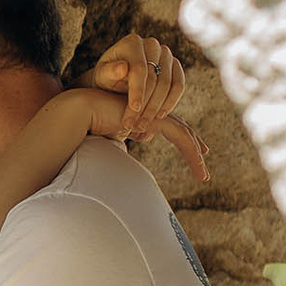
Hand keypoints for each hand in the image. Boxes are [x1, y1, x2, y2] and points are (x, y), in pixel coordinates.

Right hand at [63, 86, 210, 178]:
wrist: (82, 111)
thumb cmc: (91, 123)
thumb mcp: (113, 134)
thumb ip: (125, 136)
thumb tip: (135, 142)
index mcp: (143, 115)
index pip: (168, 128)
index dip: (182, 139)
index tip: (194, 152)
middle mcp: (152, 112)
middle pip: (180, 130)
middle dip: (194, 146)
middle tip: (204, 160)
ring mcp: (154, 113)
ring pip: (183, 135)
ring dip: (195, 156)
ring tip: (202, 174)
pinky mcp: (154, 118)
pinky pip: (179, 136)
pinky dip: (190, 150)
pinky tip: (197, 161)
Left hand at [78, 32, 187, 142]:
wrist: (116, 80)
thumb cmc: (106, 77)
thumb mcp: (102, 76)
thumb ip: (110, 72)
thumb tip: (123, 68)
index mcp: (132, 42)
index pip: (139, 69)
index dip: (138, 91)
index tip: (134, 110)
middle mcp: (152, 44)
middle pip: (155, 77)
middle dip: (146, 104)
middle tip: (136, 124)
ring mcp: (166, 54)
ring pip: (168, 83)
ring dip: (158, 107)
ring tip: (144, 125)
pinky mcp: (175, 66)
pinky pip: (179, 85)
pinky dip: (171, 102)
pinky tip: (159, 116)